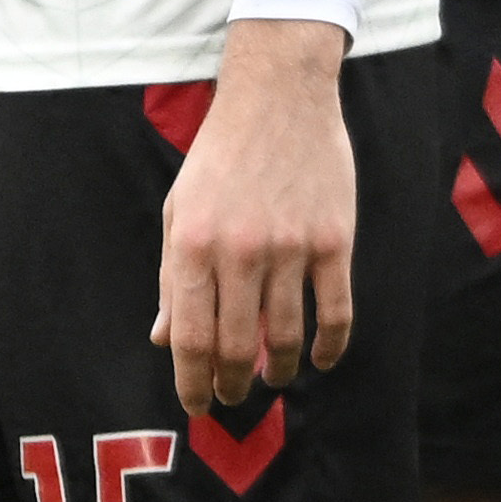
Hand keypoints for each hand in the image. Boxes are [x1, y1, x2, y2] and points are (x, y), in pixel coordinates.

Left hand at [153, 17, 354, 414]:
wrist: (278, 97)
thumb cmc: (220, 157)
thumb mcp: (179, 211)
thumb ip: (172, 279)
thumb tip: (164, 341)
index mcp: (192, 245)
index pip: (190, 338)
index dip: (192, 383)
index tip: (197, 404)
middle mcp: (240, 251)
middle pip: (237, 347)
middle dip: (232, 385)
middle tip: (232, 395)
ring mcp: (291, 247)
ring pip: (288, 337)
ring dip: (279, 370)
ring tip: (273, 377)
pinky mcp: (333, 241)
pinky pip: (336, 312)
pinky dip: (330, 347)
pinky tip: (321, 359)